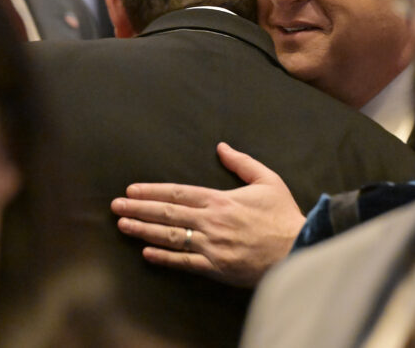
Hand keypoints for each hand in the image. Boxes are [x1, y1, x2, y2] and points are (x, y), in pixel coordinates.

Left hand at [110, 142, 306, 287]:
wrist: (298, 248)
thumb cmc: (283, 215)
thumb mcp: (268, 180)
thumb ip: (242, 163)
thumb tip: (221, 147)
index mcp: (220, 199)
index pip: (177, 193)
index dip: (152, 191)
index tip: (131, 190)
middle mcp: (210, 221)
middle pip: (166, 214)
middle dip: (138, 209)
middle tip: (115, 207)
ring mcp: (211, 246)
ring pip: (169, 237)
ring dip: (143, 231)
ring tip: (122, 226)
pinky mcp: (216, 267)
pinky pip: (183, 263)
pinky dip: (163, 258)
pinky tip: (146, 253)